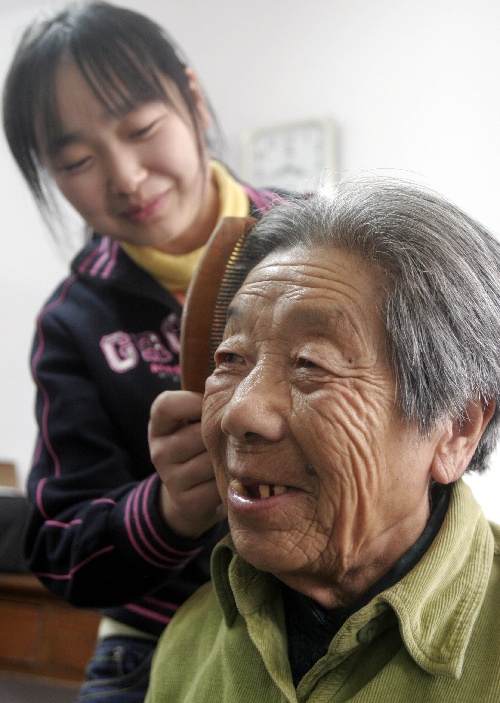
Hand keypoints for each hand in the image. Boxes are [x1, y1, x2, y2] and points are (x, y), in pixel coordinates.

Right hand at [148, 390, 226, 537]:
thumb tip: (239, 376)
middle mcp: (158, 450)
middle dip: (222, 434)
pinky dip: (231, 478)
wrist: (190, 496)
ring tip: (234, 454)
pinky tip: (232, 475)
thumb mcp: (194, 420)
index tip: (211, 407)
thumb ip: (207, 401)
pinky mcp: (187, 501)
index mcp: (158, 425)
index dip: (194, 403)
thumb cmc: (201, 445)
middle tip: (236, 434)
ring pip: (212, 458)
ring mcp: (170, 478)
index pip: (167, 405)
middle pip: (200, 433)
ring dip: (230, 457)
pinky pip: (219, 483)